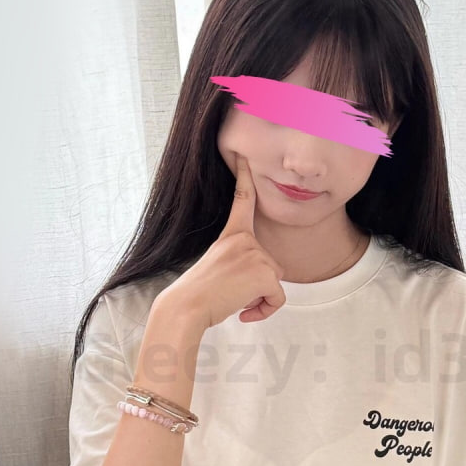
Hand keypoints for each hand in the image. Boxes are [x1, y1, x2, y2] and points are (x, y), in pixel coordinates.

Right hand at [158, 152, 286, 327]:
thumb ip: (240, 262)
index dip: (245, 176)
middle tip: (232, 292)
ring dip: (260, 298)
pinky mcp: (265, 273)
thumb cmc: (196, 293)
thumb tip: (261, 276)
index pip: (242, 199)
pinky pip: (278, 298)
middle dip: (259, 284)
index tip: (245, 154)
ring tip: (235, 300)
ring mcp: (256, 254)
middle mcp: (245, 240)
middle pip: (272, 264)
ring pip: (275, 283)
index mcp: (231, 234)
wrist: (187, 307)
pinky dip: (266, 310)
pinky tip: (244, 311)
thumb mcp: (218, 266)